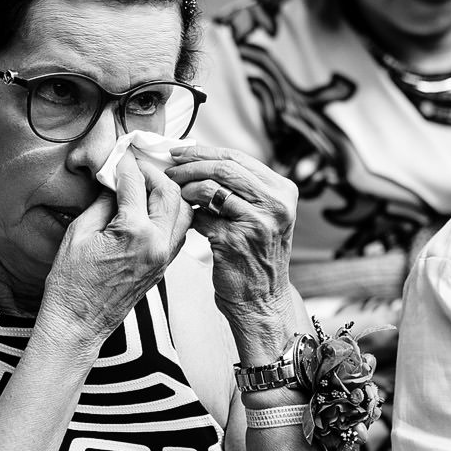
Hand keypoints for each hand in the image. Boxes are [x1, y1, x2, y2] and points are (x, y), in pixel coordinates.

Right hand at [37, 150, 191, 341]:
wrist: (78, 323)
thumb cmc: (71, 283)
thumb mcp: (79, 233)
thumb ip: (102, 203)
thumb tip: (114, 183)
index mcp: (134, 232)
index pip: (136, 183)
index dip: (125, 164)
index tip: (118, 155)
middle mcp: (157, 243)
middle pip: (170, 191)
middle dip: (153, 172)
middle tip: (135, 165)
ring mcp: (165, 256)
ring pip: (183, 210)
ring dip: (168, 191)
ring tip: (147, 183)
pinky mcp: (165, 265)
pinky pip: (179, 230)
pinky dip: (171, 212)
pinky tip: (152, 206)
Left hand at [165, 144, 298, 349]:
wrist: (260, 298)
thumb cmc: (254, 255)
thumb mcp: (261, 215)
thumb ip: (242, 188)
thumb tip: (200, 160)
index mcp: (283, 191)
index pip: (238, 158)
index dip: (203, 151)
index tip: (179, 152)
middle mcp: (276, 204)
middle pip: (224, 168)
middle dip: (190, 165)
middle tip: (168, 169)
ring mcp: (257, 222)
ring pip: (210, 188)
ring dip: (185, 188)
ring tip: (172, 192)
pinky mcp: (235, 240)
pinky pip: (201, 216)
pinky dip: (188, 214)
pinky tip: (182, 217)